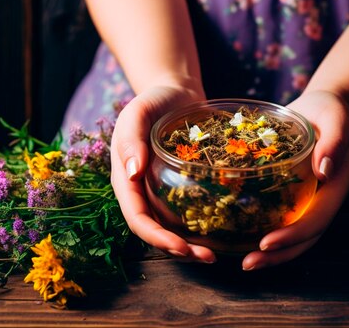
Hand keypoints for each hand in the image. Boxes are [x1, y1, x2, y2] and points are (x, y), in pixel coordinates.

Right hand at [110, 85, 216, 262]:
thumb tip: (132, 173)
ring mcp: (160, 189)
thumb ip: (130, 139)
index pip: (137, 217)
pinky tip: (221, 231)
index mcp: (126, 178)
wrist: (174, 90)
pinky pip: (188, 211)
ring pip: (171, 227)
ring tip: (215, 253)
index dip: (156, 237)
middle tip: (208, 258)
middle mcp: (142, 189)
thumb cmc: (153, 99)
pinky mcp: (180, 185)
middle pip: (155, 230)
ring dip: (190, 244)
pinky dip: (201, 226)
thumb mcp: (137, 112)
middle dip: (177, 249)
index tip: (181, 247)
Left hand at [242, 91, 348, 269]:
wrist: (323, 106)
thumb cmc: (330, 108)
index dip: (293, 235)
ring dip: (272, 252)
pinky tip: (241, 239)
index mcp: (338, 184)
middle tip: (248, 264)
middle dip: (279, 254)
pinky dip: (264, 230)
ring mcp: (312, 198)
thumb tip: (325, 172)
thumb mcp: (336, 115)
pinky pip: (282, 218)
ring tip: (244, 262)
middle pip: (306, 237)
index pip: (317, 218)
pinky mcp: (296, 194)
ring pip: (296, 234)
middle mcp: (326, 197)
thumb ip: (335, 139)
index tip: (265, 243)